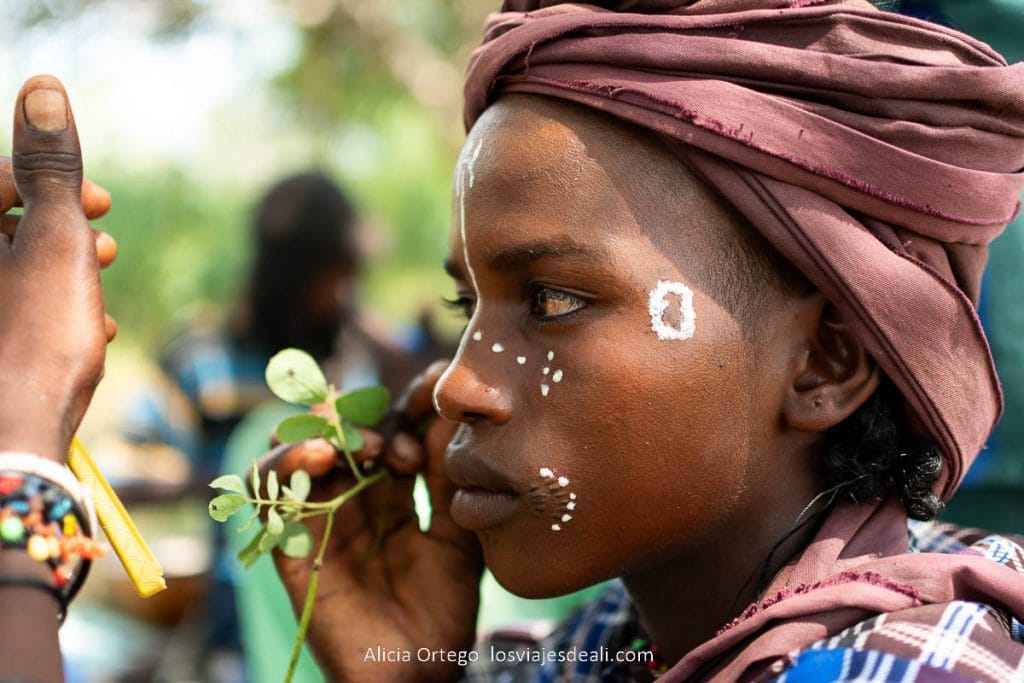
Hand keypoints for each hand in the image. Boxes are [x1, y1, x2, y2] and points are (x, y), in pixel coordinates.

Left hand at [0, 75, 115, 462]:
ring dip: (63, 275)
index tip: (99, 206)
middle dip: (61, 233)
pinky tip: (85, 337)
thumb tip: (41, 87)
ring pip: (15, 272)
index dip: (52, 182)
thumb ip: (51, 166)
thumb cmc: (35, 342)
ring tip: (96, 300)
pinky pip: (14, 315)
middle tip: (100, 251)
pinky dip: (51, 315)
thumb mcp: (55, 242)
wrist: (14, 446)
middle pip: (6, 226)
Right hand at [265, 361, 483, 682]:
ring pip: (295, 453)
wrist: (417, 674)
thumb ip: (449, 480)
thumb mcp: (458, 536)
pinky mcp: (290, 548)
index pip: (388, 433)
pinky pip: (268, 498)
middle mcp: (352, 502)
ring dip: (322, 433)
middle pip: (341, 435)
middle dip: (367, 424)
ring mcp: (319, 522)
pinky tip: (319, 454)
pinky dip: (282, 463)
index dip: (405, 413)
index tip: (432, 410)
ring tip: (356, 444)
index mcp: (393, 497)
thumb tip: (452, 418)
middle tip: (397, 445)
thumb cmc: (442, 612)